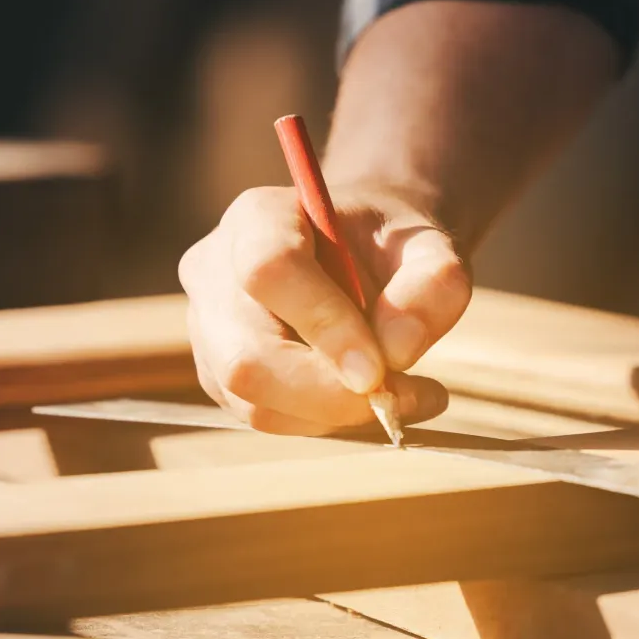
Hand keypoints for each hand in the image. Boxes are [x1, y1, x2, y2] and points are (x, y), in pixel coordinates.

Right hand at [178, 181, 471, 434]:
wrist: (359, 255)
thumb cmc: (389, 245)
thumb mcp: (429, 247)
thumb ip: (431, 285)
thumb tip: (398, 351)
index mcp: (257, 217)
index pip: (269, 270)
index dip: (322, 323)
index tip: (379, 369)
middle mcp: (213, 270)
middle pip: (246, 355)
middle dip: (327, 394)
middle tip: (400, 398)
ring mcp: (206, 327)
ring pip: (251, 399)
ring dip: (332, 414)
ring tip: (401, 397)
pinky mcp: (215, 372)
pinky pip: (262, 415)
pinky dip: (321, 420)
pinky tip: (363, 399)